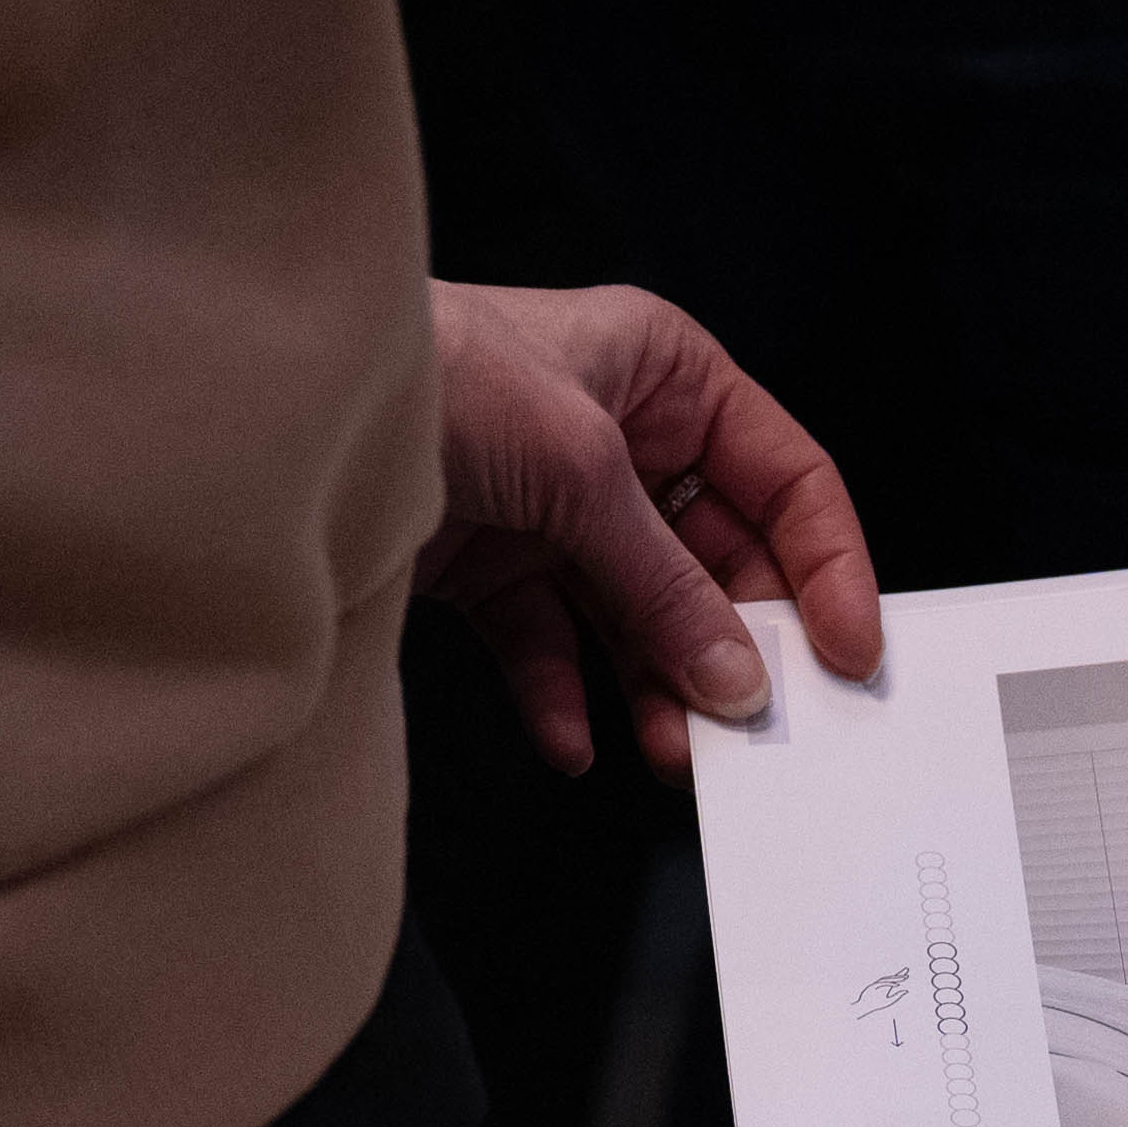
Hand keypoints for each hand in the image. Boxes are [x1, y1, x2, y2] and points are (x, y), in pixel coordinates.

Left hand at [419, 280, 884, 778]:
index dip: (825, 567)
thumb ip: (664, 582)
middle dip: (732, 646)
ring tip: (671, 751)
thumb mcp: (578, 471)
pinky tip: (576, 741)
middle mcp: (619, 438)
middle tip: (753, 725)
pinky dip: (565, 697)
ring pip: (637, 615)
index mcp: (665, 375)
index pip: (785, 478)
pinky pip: (549, 645)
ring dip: (656, 686)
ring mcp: (552, 508)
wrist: (278, 407)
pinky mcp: (487, 564)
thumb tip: (736, 674)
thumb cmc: (433, 374)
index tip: (849, 654)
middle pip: (715, 560)